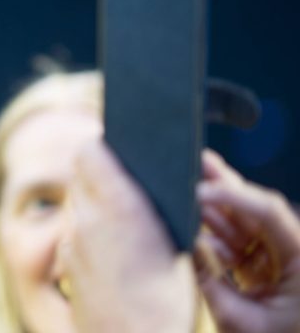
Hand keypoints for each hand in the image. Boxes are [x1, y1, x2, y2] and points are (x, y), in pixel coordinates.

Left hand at [63, 140, 196, 332]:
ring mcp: (70, 239)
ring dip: (93, 202)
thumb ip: (147, 206)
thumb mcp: (174, 245)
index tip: (119, 148)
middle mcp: (85, 216)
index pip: (91, 149)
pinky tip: (112, 246)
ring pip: (76, 202)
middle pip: (81, 174)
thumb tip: (138, 183)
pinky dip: (88, 230)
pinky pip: (73, 231)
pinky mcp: (66, 261)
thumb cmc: (164, 298)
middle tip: (125, 181)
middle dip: (99, 173)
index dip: (104, 146)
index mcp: (117, 203)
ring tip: (123, 216)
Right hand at [195, 150, 299, 332]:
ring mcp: (285, 263)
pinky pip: (242, 246)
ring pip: (247, 225)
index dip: (233, 194)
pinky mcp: (271, 273)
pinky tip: (198, 232)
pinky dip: (218, 239)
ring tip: (188, 192)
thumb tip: (187, 240)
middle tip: (196, 160)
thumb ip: (210, 279)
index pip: (270, 212)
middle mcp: (298, 253)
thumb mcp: (241, 321)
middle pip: (258, 210)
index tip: (199, 190)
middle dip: (225, 187)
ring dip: (216, 212)